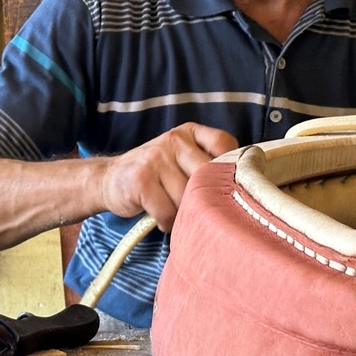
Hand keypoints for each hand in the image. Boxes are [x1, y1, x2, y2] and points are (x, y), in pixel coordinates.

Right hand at [100, 123, 237, 231]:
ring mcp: (156, 158)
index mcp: (189, 132)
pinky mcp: (141, 180)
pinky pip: (168, 211)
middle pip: (209, 175)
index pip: (224, 144)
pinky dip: (167, 222)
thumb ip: (207, 163)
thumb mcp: (181, 158)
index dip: (230, 169)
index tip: (227, 188)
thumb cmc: (155, 175)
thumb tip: (246, 186)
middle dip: (207, 199)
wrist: (109, 180)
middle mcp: (174, 140)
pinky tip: (162, 219)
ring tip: (178, 215)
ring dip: (186, 215)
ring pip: (189, 197)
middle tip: (203, 212)